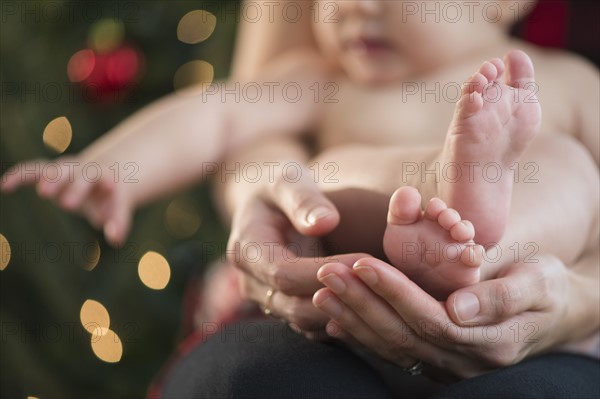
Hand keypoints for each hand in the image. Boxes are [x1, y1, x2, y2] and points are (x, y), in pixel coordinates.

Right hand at [1, 157, 132, 244]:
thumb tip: (117, 239)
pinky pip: (31, 170)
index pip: (106, 178)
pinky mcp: (47, 173)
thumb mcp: (117, 209)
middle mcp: (85, 169)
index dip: (107, 182)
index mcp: (105, 176)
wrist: (101, 177)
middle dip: (76, 187)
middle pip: (81, 174)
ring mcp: (65, 170)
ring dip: (50, 179)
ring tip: (44, 194)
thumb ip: (119, 222)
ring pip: (56, 169)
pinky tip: (5, 186)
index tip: (110, 186)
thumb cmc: (110, 198)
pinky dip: (19, 175)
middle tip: (70, 205)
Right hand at [227, 167, 367, 332]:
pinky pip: (315, 325)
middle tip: (383, 284)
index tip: (363, 260)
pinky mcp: (289, 307)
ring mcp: (269, 299)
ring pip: (307, 322)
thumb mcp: (288, 179)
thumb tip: (325, 222)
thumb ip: (303, 199)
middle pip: (295, 306)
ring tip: (383, 296)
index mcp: (247, 250)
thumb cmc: (282, 185)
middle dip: (339, 298)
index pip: (284, 273)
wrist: (270, 204)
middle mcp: (253, 283)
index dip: (323, 271)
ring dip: (345, 314)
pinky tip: (374, 305)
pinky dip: (344, 320)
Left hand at [313, 254, 569, 377]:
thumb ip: (499, 297)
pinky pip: (392, 352)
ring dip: (352, 318)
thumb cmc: (545, 288)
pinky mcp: (434, 361)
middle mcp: (462, 361)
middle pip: (401, 334)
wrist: (553, 315)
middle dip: (361, 302)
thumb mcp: (537, 283)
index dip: (392, 291)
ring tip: (322, 292)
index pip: (428, 317)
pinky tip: (333, 321)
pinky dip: (360, 336)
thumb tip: (457, 308)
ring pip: (391, 346)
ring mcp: (447, 366)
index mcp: (488, 341)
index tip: (360, 263)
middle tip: (327, 272)